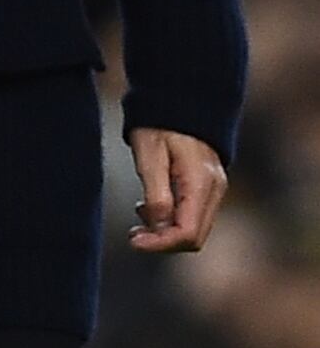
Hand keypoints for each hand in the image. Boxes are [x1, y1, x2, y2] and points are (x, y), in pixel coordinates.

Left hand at [128, 126, 226, 254]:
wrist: (179, 103)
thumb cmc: (159, 126)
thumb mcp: (149, 157)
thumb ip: (156, 193)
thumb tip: (158, 226)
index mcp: (201, 183)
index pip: (188, 233)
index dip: (160, 244)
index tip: (133, 241)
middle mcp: (214, 190)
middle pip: (194, 237)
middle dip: (162, 241)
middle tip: (133, 234)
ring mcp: (213, 190)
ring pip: (193, 230)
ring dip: (165, 232)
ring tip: (138, 217)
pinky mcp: (206, 189)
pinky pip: (191, 216)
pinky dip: (170, 220)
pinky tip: (148, 208)